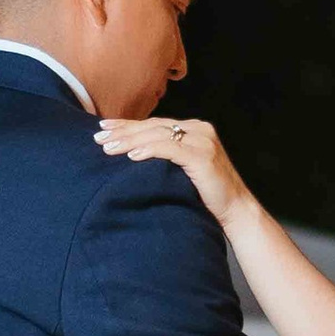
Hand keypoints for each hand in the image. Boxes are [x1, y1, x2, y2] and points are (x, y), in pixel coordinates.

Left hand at [95, 114, 249, 229]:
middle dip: (123, 131)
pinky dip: (149, 150)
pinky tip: (131, 155)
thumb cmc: (207, 195)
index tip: (103, 127)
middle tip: (98, 137)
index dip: (127, 125)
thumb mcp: (183, 169)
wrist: (236, 211)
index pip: (154, 124)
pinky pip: (170, 149)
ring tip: (108, 147)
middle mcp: (199, 129)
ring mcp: (202, 141)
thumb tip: (132, 154)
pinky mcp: (203, 156)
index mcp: (194, 129)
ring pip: (158, 135)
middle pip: (153, 127)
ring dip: (130, 140)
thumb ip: (166, 157)